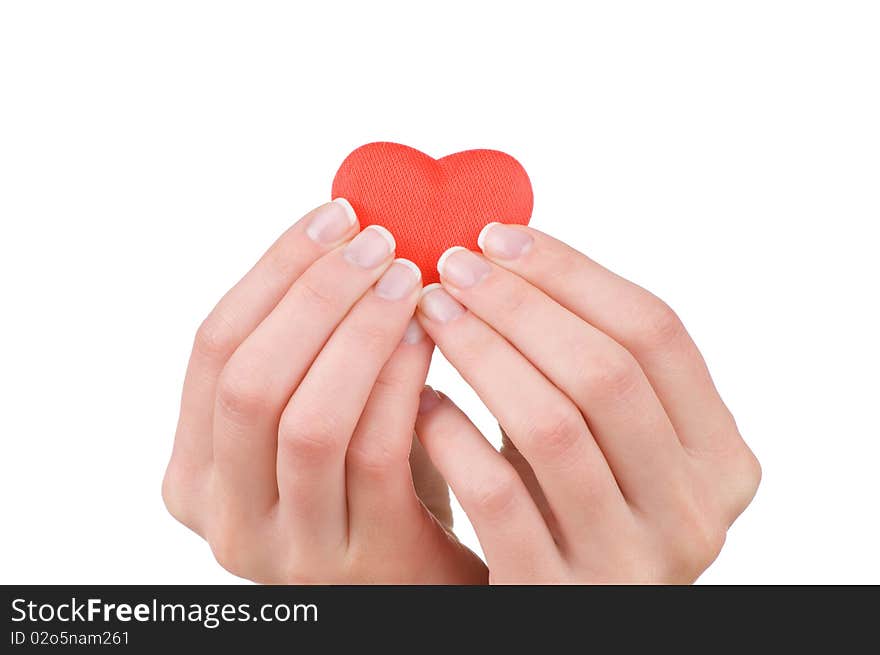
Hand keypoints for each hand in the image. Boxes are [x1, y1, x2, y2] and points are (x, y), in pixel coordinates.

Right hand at [162, 200, 485, 582]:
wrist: (418, 579)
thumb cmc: (370, 483)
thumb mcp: (316, 418)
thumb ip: (307, 349)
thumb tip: (344, 229)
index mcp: (195, 471)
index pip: (213, 348)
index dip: (273, 271)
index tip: (334, 215)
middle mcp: (224, 515)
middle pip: (248, 379)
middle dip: (314, 295)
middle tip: (378, 241)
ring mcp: (288, 548)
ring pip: (306, 418)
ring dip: (358, 331)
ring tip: (406, 278)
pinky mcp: (361, 559)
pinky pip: (374, 452)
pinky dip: (399, 381)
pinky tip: (427, 335)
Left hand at [415, 224, 760, 582]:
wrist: (560, 615)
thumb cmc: (573, 506)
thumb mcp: (608, 438)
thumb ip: (587, 360)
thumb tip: (514, 246)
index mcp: (721, 457)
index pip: (657, 332)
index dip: (573, 272)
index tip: (499, 235)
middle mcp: (693, 512)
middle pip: (607, 371)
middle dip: (520, 304)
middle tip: (452, 265)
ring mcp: (630, 561)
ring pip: (554, 424)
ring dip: (482, 351)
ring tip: (430, 312)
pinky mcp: (557, 595)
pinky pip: (500, 495)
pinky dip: (455, 436)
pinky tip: (423, 401)